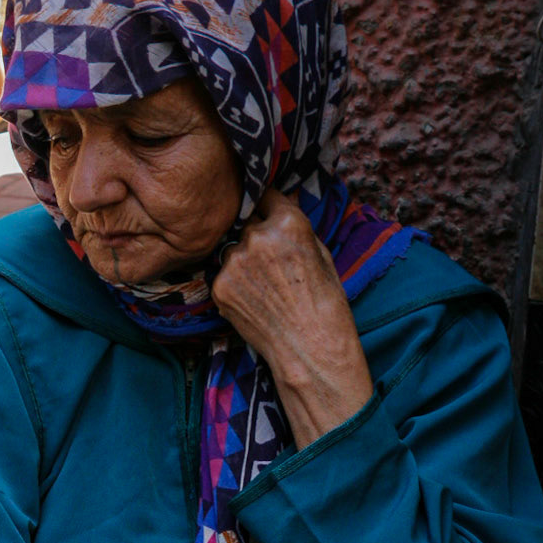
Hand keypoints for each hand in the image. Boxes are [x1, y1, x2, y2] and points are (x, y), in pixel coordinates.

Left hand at [211, 190, 373, 446]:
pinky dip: (234, 283)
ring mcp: (234, 262)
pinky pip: (222, 273)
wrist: (309, 348)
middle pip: (245, 222)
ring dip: (242, 260)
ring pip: (232, 249)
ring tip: (265, 287)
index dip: (268, 208)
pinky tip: (255, 300)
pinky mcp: (219, 286)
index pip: (266, 195)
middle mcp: (257, 236)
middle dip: (254, 235)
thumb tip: (280, 201)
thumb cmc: (323, 301)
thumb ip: (294, 224)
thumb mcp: (321, 252)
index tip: (267, 215)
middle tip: (271, 263)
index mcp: (288, 222)